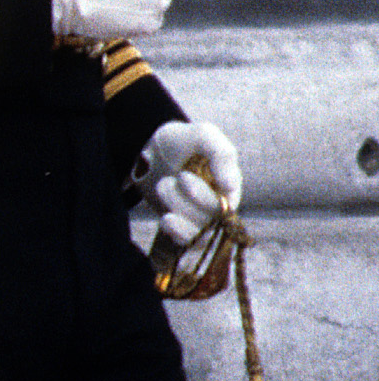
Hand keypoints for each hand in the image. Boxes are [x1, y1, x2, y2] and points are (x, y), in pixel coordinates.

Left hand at [144, 119, 243, 244]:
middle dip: (187, 202)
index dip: (204, 197)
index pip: (226, 206)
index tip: (183, 176)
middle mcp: (218, 207)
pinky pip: (188, 245)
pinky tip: (166, 220)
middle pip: (211, 221)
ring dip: (176, 210)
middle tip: (169, 179)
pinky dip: (178, 235)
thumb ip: (222, 153)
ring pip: (198, 233)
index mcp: (229, 187)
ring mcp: (200, 220)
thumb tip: (230, 188)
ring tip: (162, 186)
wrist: (150, 149)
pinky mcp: (182, 229)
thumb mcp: (204, 136)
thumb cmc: (182, 141)